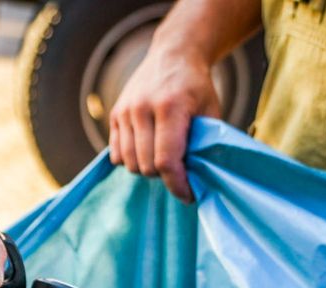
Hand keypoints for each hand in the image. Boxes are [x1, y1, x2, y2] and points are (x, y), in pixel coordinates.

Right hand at [108, 41, 219, 201]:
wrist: (173, 53)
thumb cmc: (196, 86)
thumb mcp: (210, 112)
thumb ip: (202, 144)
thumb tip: (196, 179)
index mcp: (169, 108)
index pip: (166, 161)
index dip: (177, 185)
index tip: (188, 195)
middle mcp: (142, 109)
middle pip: (145, 166)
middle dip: (164, 177)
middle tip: (180, 173)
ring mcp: (125, 111)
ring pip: (129, 163)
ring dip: (146, 169)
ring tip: (163, 160)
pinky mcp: (115, 114)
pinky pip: (116, 153)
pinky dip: (131, 159)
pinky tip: (146, 151)